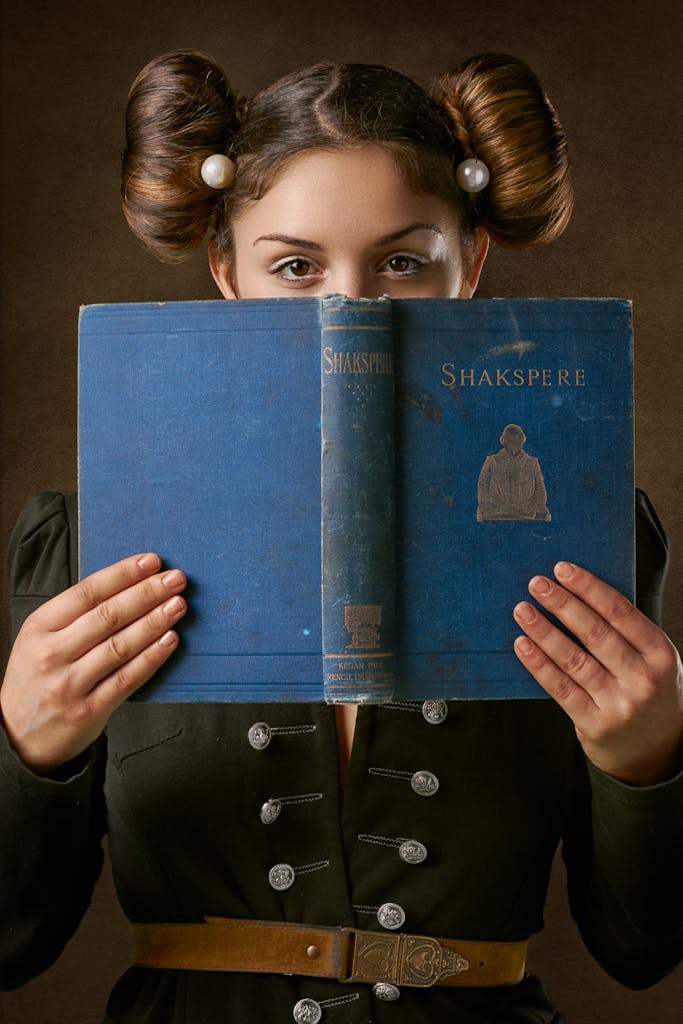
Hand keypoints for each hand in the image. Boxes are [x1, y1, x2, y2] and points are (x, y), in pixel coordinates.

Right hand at [0, 554, 187, 773]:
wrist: (19, 736)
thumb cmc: (37, 678)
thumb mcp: (39, 639)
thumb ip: (74, 615)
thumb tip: (127, 584)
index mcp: (38, 627)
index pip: (87, 592)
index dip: (123, 574)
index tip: (152, 561)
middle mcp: (52, 654)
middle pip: (108, 616)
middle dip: (147, 593)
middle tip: (175, 579)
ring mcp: (69, 684)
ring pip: (121, 646)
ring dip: (155, 622)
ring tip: (178, 605)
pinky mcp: (88, 711)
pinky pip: (127, 679)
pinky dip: (152, 658)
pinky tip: (170, 640)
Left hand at [513, 561, 682, 785]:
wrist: (658, 754)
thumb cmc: (650, 695)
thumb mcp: (655, 661)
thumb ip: (627, 634)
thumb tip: (578, 594)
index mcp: (660, 654)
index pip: (620, 612)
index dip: (588, 588)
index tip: (562, 570)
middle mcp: (642, 678)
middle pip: (595, 633)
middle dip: (562, 604)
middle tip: (537, 584)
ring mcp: (620, 703)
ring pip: (574, 660)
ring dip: (544, 631)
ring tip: (522, 610)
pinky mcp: (595, 724)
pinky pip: (561, 688)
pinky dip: (539, 665)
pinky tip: (523, 645)